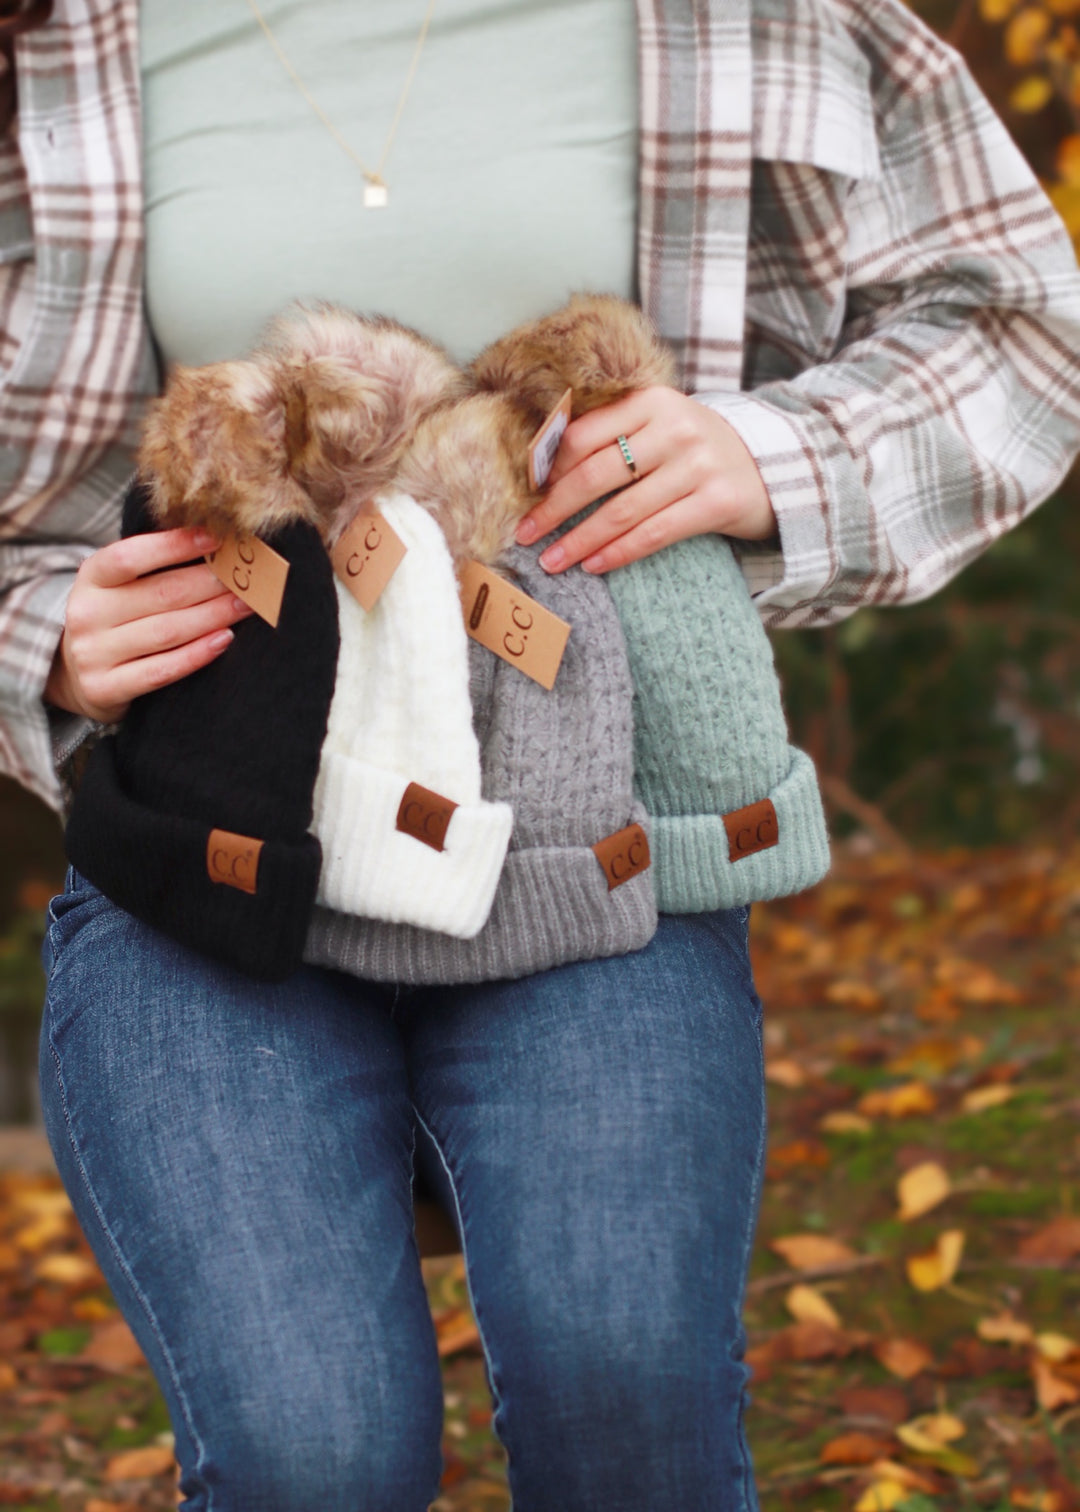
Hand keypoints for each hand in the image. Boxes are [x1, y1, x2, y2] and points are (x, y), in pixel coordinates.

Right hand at [45, 528, 254, 722]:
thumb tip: (219, 548)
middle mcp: (86, 614)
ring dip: (214, 616)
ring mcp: (93, 653)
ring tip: (246, 605)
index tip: (216, 538)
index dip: (174, 546)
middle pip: (161, 594)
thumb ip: (155, 569)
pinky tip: (225, 640)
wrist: (77, 675)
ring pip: (167, 632)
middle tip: (247, 578)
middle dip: (211, 583)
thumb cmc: (115, 619)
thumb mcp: (120, 587)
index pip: (130, 556)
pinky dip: (197, 654)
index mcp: (91, 578)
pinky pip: (162, 670)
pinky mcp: (104, 688)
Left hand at [514, 386, 775, 573]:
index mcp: (651, 400)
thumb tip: (544, 469)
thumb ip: (612, 434)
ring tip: (552, 560)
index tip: (526, 494)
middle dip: (554, 508)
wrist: (769, 466)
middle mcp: (675, 428)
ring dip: (579, 540)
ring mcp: (698, 466)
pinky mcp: (716, 503)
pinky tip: (593, 566)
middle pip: (597, 474)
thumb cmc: (693, 449)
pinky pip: (654, 533)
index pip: (584, 435)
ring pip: (622, 510)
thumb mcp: (658, 424)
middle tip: (525, 533)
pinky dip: (619, 552)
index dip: (549, 468)